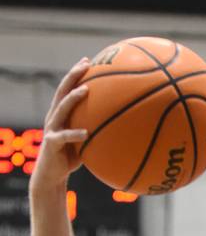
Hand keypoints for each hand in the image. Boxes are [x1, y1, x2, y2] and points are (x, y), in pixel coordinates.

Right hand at [31, 60, 89, 189]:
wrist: (52, 175)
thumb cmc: (71, 158)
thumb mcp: (86, 141)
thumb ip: (97, 131)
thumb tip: (124, 127)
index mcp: (62, 114)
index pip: (68, 88)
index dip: (76, 74)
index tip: (89, 60)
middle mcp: (54, 117)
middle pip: (62, 91)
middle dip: (73, 76)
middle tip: (86, 64)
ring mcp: (52, 128)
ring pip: (61, 108)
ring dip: (73, 98)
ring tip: (85, 90)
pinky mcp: (51, 143)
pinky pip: (64, 137)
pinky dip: (74, 134)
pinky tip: (86, 132)